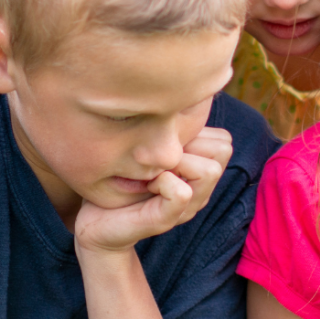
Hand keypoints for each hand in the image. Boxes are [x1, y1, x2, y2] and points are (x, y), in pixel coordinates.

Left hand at [75, 127, 232, 252]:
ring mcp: (188, 207)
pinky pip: (182, 193)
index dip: (196, 133)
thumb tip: (179, 98)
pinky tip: (145, 183)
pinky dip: (162, 181)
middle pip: (223, 149)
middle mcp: (201, 191)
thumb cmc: (119, 178)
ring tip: (152, 169)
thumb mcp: (148, 148)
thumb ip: (169, 132)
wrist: (95, 221)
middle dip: (191, 144)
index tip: (163, 143)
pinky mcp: (168, 219)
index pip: (223, 139)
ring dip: (178, 162)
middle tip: (159, 156)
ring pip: (210, 170)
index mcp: (199, 173)